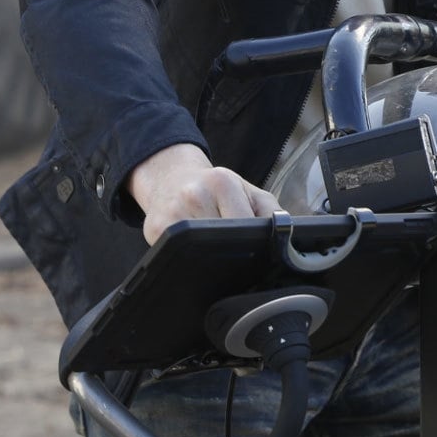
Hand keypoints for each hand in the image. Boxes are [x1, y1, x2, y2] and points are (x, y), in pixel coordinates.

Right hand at [127, 143, 281, 243]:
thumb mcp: (248, 191)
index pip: (243, 224)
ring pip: (199, 251)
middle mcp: (194, 194)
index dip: (251, 242)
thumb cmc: (214, 188)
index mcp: (222, 182)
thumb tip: (283, 236)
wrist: (171, 177)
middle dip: (232, 251)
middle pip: (221, 240)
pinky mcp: (153, 229)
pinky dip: (188, 259)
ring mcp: (171, 212)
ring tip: (213, 247)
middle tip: (234, 252)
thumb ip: (271, 212)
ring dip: (210, 256)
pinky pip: (176, 255)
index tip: (255, 251)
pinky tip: (193, 250)